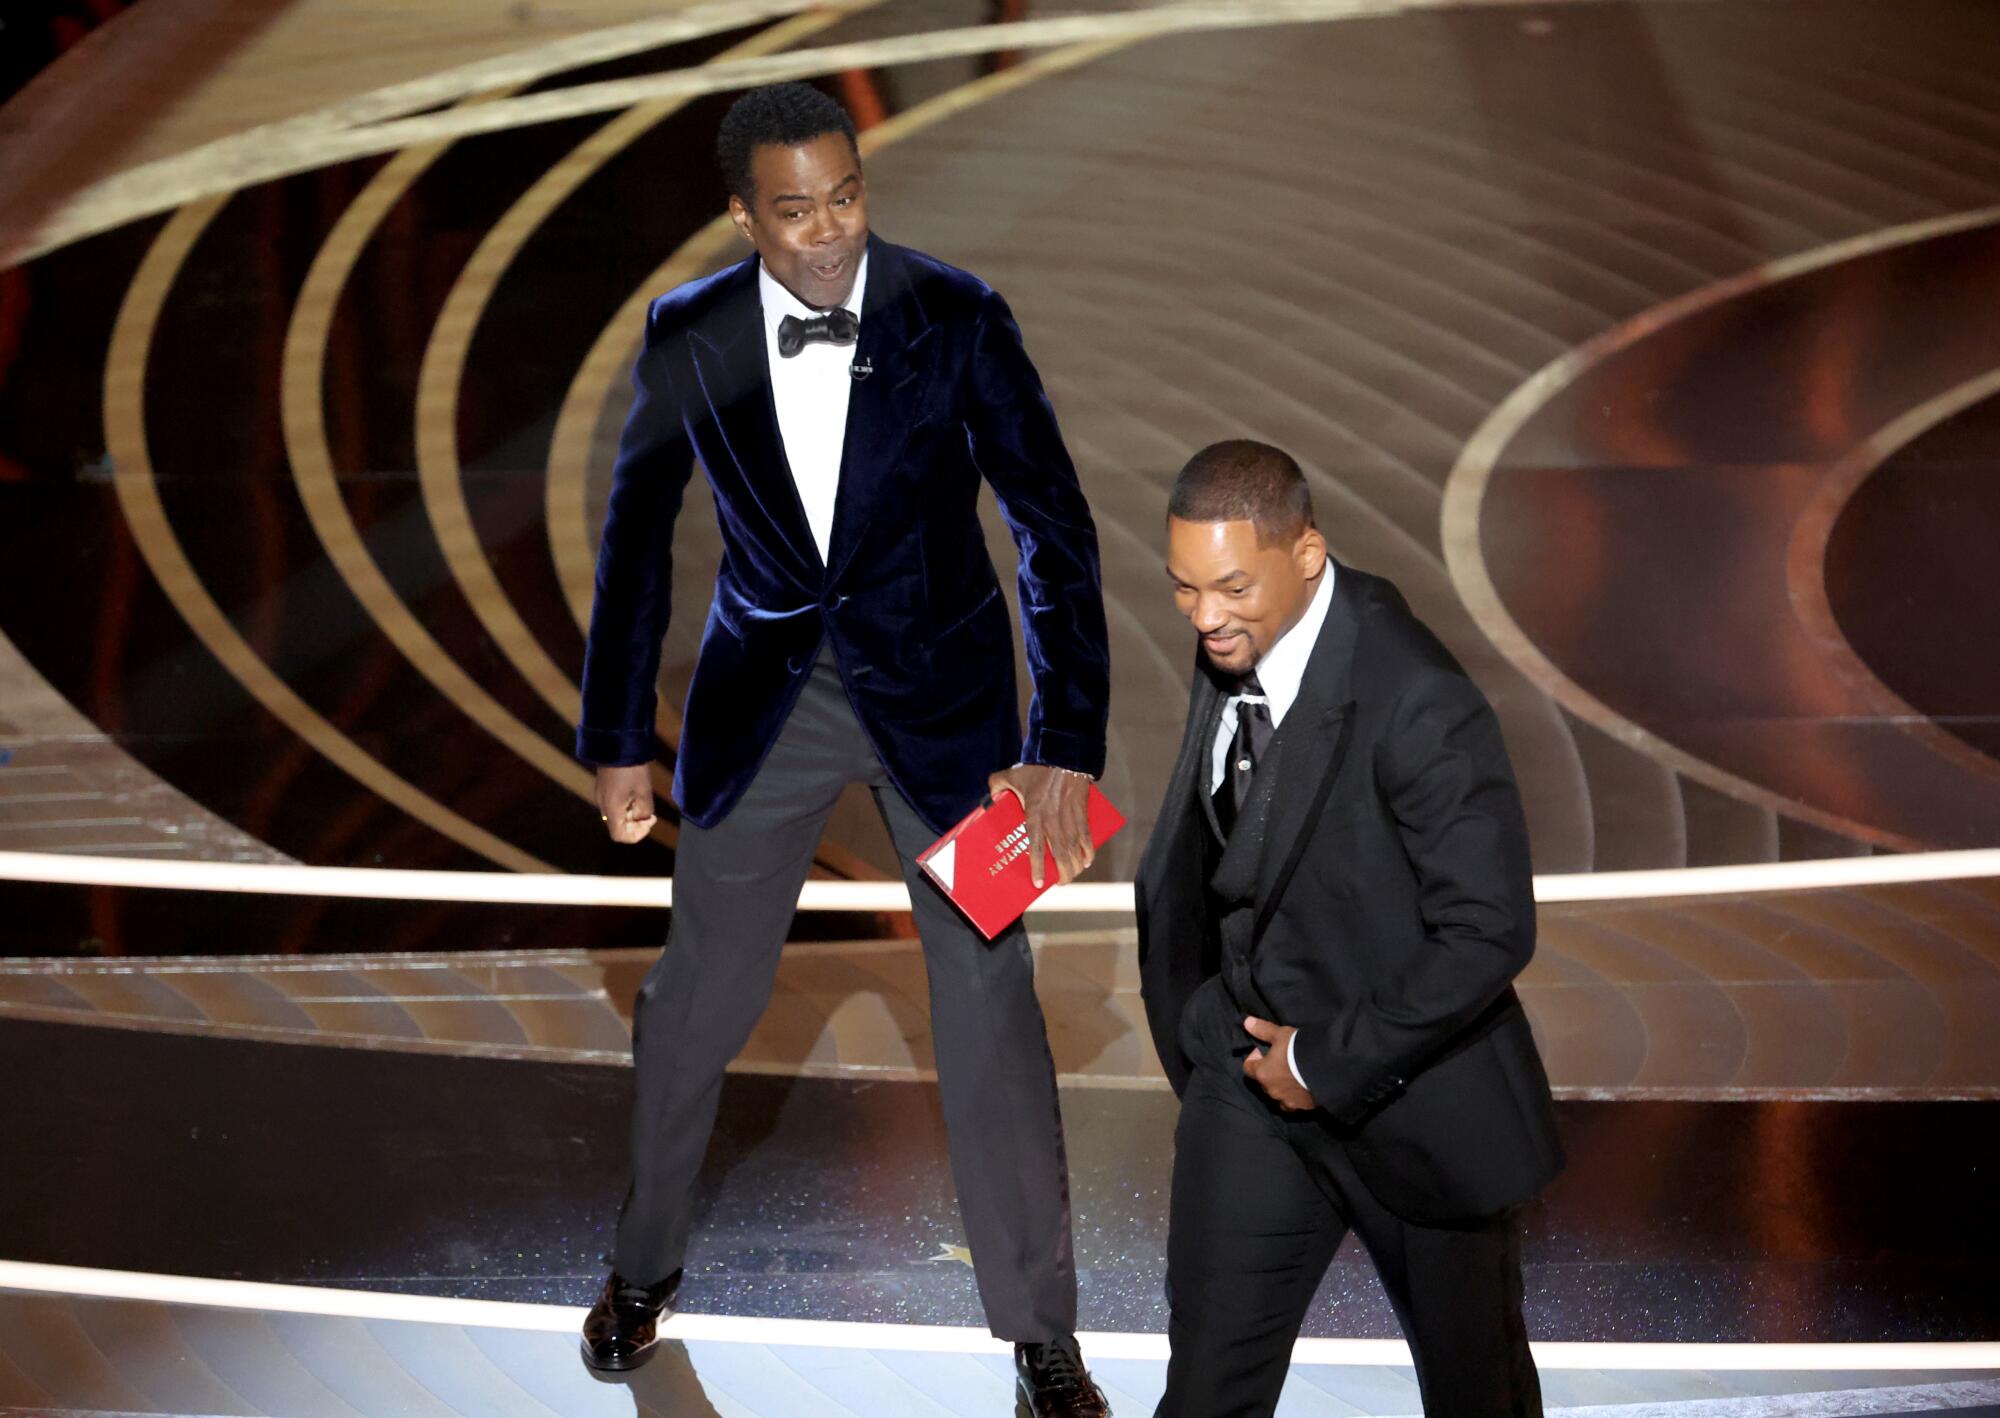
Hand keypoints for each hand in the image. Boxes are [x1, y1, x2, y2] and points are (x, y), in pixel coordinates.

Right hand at [595, 764, 656, 843]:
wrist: (617, 746)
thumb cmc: (633, 770)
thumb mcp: (644, 792)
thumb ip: (644, 811)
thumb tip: (643, 818)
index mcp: (612, 809)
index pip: (619, 836)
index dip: (636, 835)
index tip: (648, 822)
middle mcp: (603, 806)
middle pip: (618, 826)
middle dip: (635, 824)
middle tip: (650, 813)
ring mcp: (600, 797)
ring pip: (616, 816)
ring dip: (631, 814)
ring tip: (642, 800)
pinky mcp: (602, 789)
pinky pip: (613, 806)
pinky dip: (625, 806)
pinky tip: (634, 793)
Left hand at [987, 763, 1093, 887]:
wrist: (1065, 756)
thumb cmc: (1037, 768)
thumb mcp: (1011, 774)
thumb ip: (996, 784)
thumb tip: (989, 796)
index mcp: (1035, 816)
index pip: (1036, 848)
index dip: (1037, 867)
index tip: (1038, 883)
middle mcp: (1053, 822)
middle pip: (1060, 855)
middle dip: (1062, 873)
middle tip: (1060, 883)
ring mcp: (1070, 819)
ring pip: (1074, 849)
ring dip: (1075, 866)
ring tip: (1072, 875)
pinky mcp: (1082, 814)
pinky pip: (1087, 836)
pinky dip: (1089, 850)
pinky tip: (1087, 860)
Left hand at [1242, 1016, 1314, 1111]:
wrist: (1326, 1069)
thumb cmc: (1299, 1049)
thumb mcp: (1281, 1034)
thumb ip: (1263, 1030)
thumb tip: (1247, 1022)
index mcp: (1263, 1072)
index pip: (1248, 1067)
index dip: (1254, 1058)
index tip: (1264, 1051)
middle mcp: (1271, 1090)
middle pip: (1263, 1081)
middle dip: (1268, 1072)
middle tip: (1281, 1062)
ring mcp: (1286, 1100)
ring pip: (1277, 1094)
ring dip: (1280, 1086)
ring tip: (1292, 1076)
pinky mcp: (1301, 1106)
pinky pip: (1292, 1104)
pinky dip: (1293, 1097)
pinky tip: (1301, 1089)